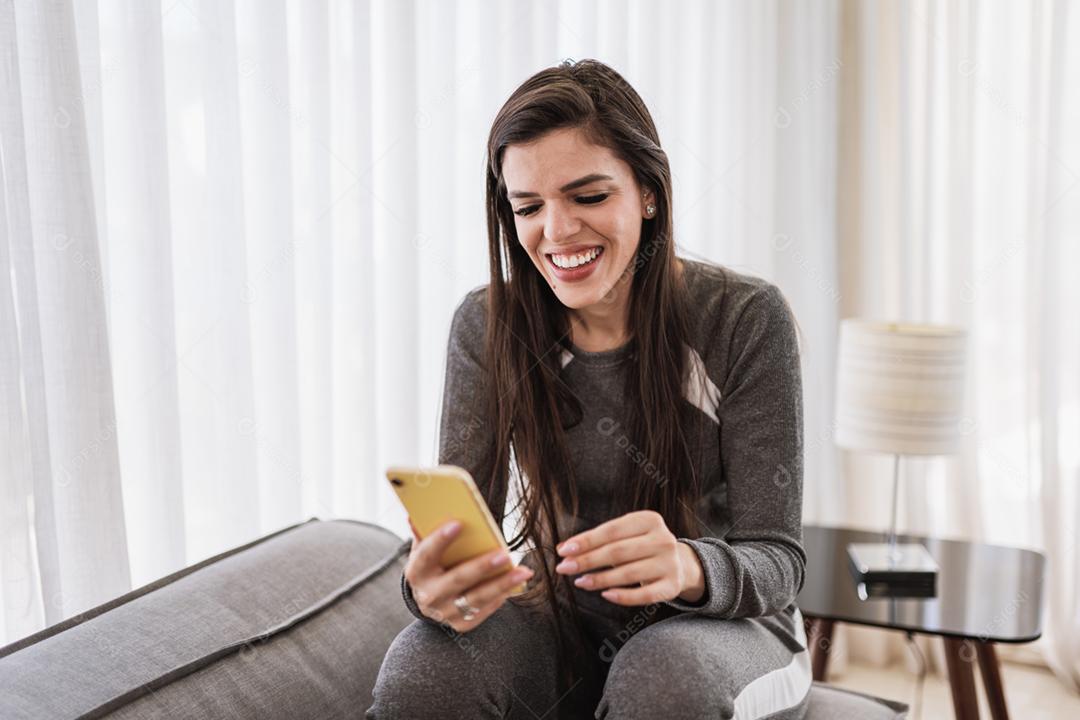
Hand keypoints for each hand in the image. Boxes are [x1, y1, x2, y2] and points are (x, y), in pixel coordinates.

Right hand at [404, 519, 534, 631]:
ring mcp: (445, 612)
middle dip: (482, 566)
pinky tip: (516, 583)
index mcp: (417, 572)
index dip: (440, 540)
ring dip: (502, 584)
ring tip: (524, 571)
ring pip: (477, 598)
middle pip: (458, 579)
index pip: (426, 554)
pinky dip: (501, 596)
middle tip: (504, 554)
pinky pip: (485, 610)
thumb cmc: (432, 567)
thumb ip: (424, 534)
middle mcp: (429, 595)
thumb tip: (416, 515)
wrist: (430, 602)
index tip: (458, 523)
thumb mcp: (424, 551)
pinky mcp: (461, 624)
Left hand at [554, 510, 704, 605]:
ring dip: (600, 579)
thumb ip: (598, 540)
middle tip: (564, 568)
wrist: (679, 563)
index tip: (563, 551)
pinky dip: (623, 596)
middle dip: (587, 560)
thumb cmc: (641, 546)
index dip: (586, 541)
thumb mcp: (626, 535)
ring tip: (580, 582)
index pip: (612, 530)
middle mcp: (663, 539)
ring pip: (628, 574)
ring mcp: (670, 563)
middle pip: (617, 552)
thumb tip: (564, 549)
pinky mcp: (672, 586)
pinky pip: (644, 595)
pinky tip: (605, 595)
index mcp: (650, 520)